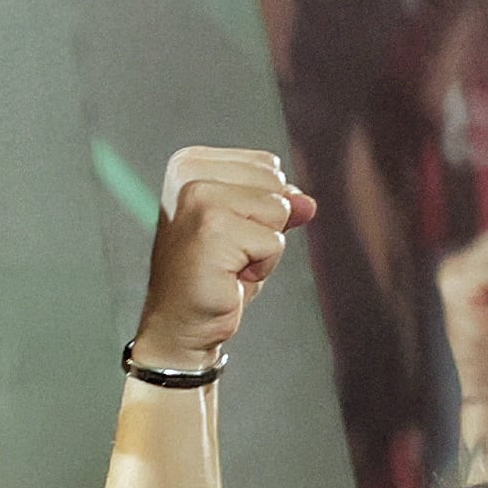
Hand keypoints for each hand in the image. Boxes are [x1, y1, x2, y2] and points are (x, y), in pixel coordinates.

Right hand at [133, 146, 309, 370]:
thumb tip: (307, 203)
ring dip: (264, 246)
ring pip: (278, 209)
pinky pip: (274, 241)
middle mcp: (189, 175)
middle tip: (229, 251)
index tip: (228, 232)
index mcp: (191, 164)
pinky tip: (229, 276)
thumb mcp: (248, 228)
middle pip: (275, 183)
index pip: (267, 165)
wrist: (180, 323)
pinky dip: (261, 266)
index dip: (262, 206)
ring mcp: (199, 201)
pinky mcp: (212, 229)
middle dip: (265, 224)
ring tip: (229, 263)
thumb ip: (277, 205)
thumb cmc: (210, 276)